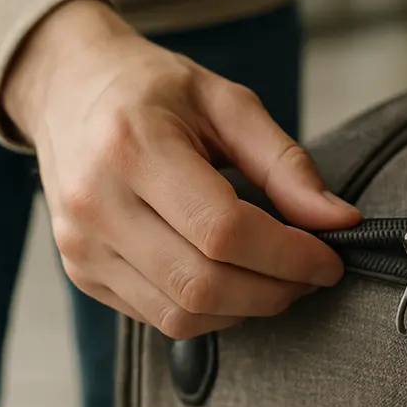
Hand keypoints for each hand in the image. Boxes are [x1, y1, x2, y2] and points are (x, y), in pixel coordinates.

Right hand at [3, 0, 359, 338]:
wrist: (68, 89)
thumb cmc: (153, 91)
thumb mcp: (228, 103)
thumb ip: (286, 164)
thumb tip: (339, 220)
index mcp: (133, 146)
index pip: (223, 231)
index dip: (289, 256)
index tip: (329, 257)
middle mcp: (96, 203)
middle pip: (203, 283)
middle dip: (276, 289)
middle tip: (311, 272)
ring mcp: (81, 245)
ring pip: (182, 314)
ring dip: (248, 308)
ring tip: (279, 278)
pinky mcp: (82, 273)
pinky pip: (160, 318)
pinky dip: (212, 311)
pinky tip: (235, 280)